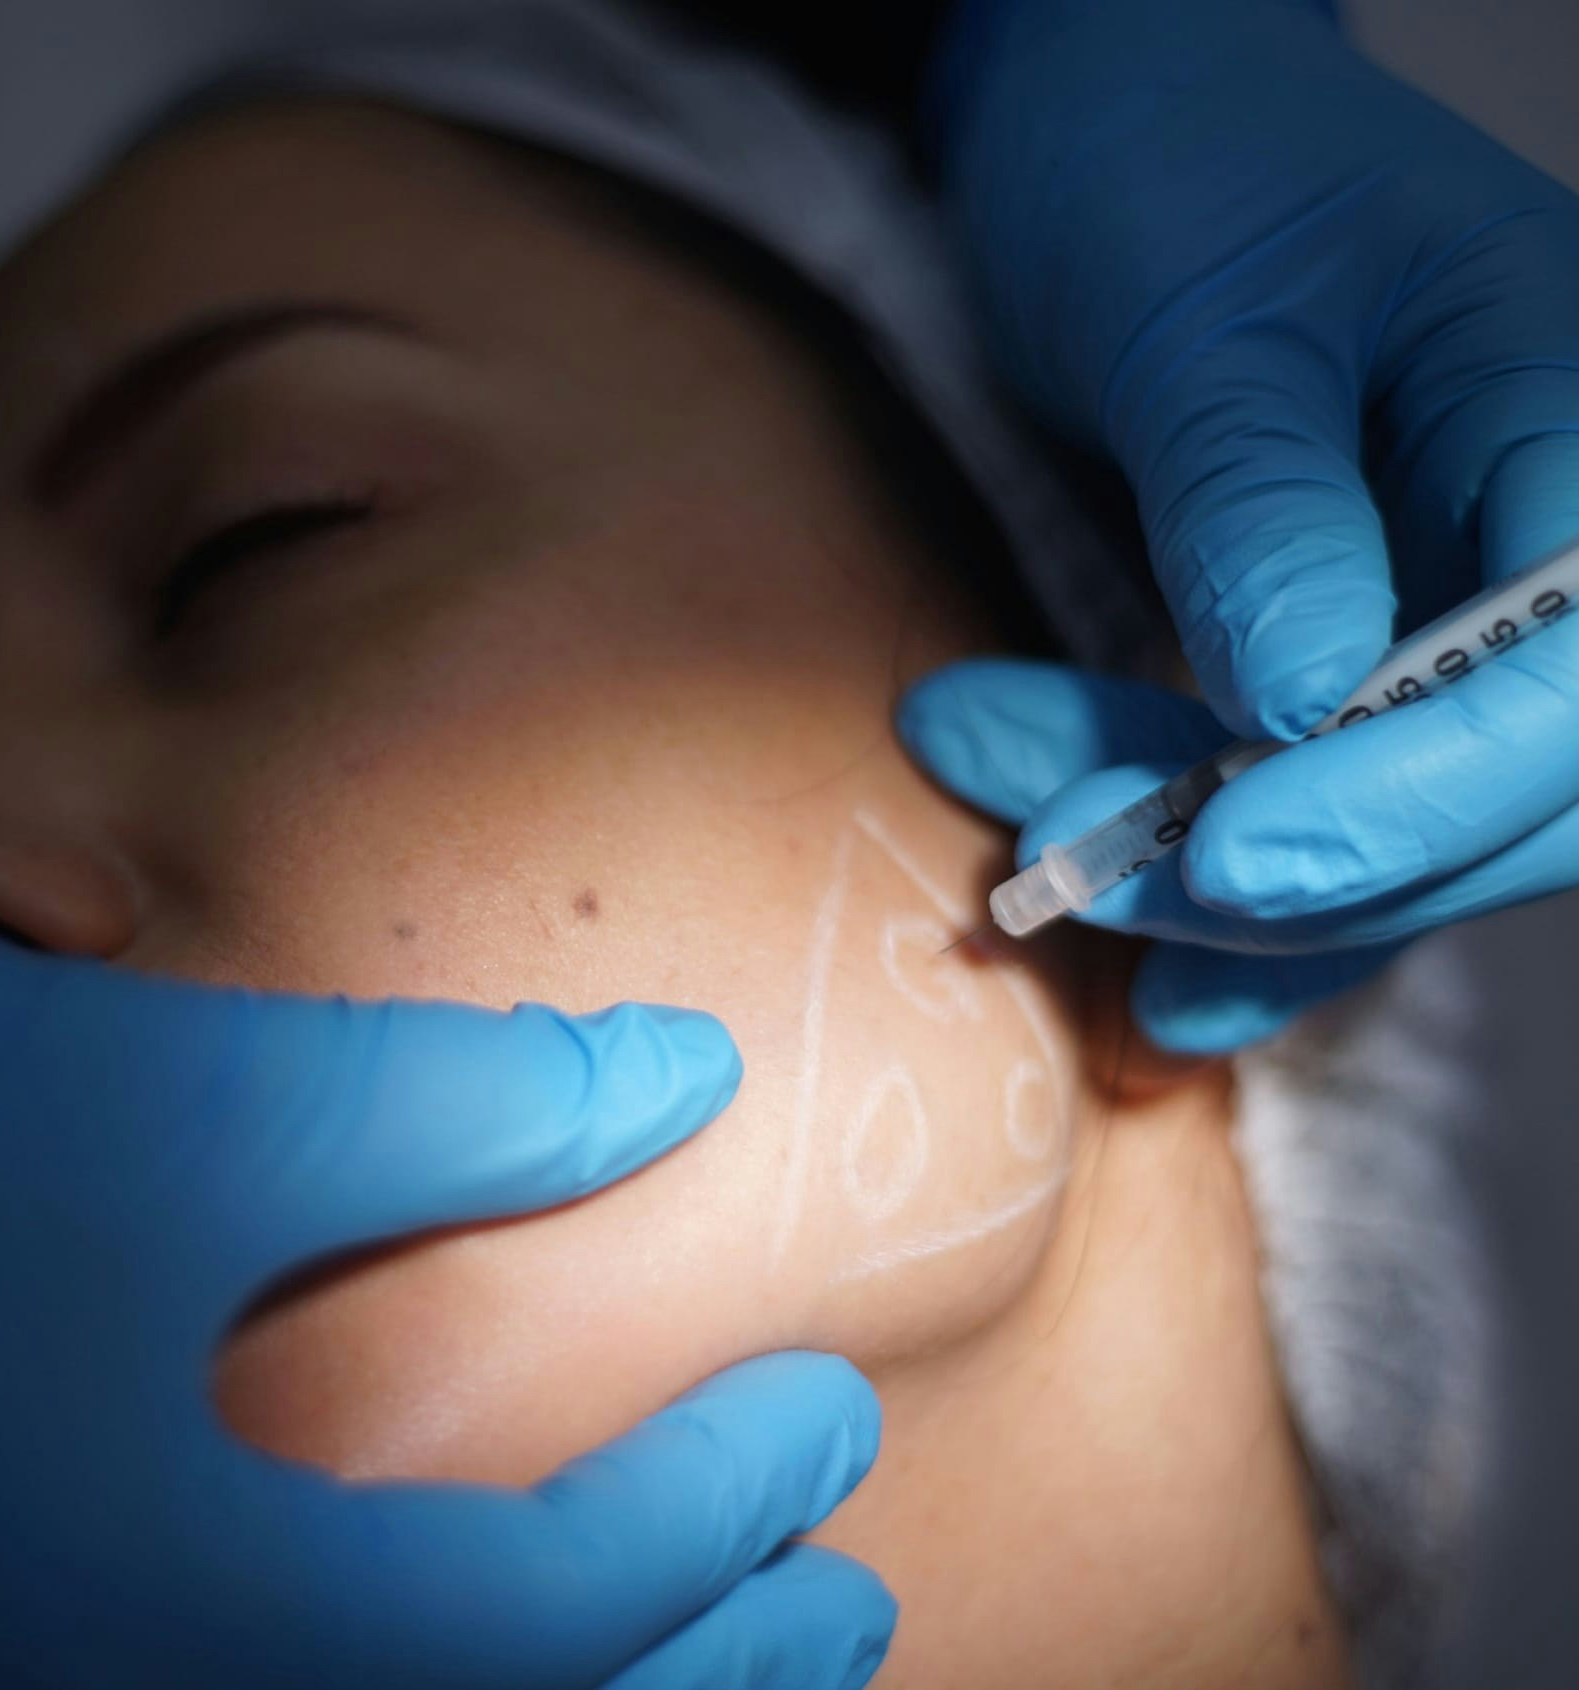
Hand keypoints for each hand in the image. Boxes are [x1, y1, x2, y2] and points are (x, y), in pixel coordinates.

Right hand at [0, 875, 893, 1687]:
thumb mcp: (170, 1105)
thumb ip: (454, 1108)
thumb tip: (676, 1080)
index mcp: (198, 1628)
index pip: (552, 1620)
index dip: (719, 1512)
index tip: (824, 1412)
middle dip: (690, 1683)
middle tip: (834, 1604)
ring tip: (709, 1662)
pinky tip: (439, 1641)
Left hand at [918, 0, 1578, 1047]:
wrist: (1111, 138)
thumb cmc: (1171, 172)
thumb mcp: (1200, 321)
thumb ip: (1259, 504)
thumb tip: (1306, 702)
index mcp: (1568, 410)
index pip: (1577, 666)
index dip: (1425, 794)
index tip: (1233, 858)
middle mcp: (1544, 530)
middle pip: (1509, 791)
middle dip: (1291, 869)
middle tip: (1069, 866)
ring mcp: (1455, 608)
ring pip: (1396, 827)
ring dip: (1207, 883)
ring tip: (1026, 858)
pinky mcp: (1358, 664)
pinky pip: (1321, 811)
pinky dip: (1216, 888)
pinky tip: (1121, 955)